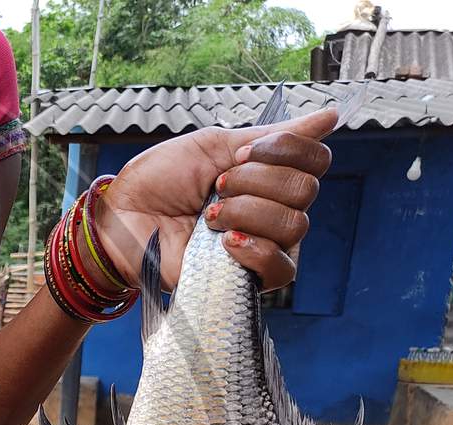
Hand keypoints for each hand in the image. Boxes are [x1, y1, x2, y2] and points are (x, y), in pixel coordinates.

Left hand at [95, 108, 335, 292]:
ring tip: (208, 216)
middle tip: (216, 188)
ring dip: (246, 211)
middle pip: (305, 191)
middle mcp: (273, 210)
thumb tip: (330, 117)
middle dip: (256, 181)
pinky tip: (225, 241)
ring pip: (294, 225)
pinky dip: (254, 248)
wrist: (122, 220)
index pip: (316, 160)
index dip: (286, 150)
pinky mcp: (246, 280)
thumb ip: (273, 137)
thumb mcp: (214, 146)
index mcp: (269, 176)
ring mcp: (262, 246)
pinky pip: (281, 268)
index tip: (240, 154)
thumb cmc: (159, 182)